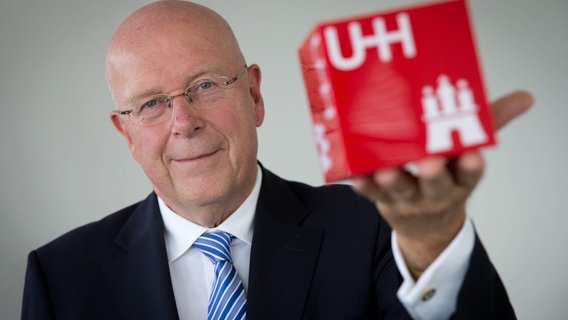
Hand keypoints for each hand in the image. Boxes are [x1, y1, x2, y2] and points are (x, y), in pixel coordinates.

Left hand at [351, 91, 532, 276]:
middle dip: (433, 176)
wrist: (426, 225)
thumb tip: (523, 98)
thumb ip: (489, 124)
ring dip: (393, 180)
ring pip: (401, 190)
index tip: (473, 157)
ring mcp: (408, 198)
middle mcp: (435, 192)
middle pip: (435, 186)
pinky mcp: (383, 201)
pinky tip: (355, 176)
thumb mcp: (469, 158)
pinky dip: (364, 186)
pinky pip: (372, 195)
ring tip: (385, 171)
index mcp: (459, 180)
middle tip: (429, 164)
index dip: (471, 168)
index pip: (470, 176)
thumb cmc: (447, 180)